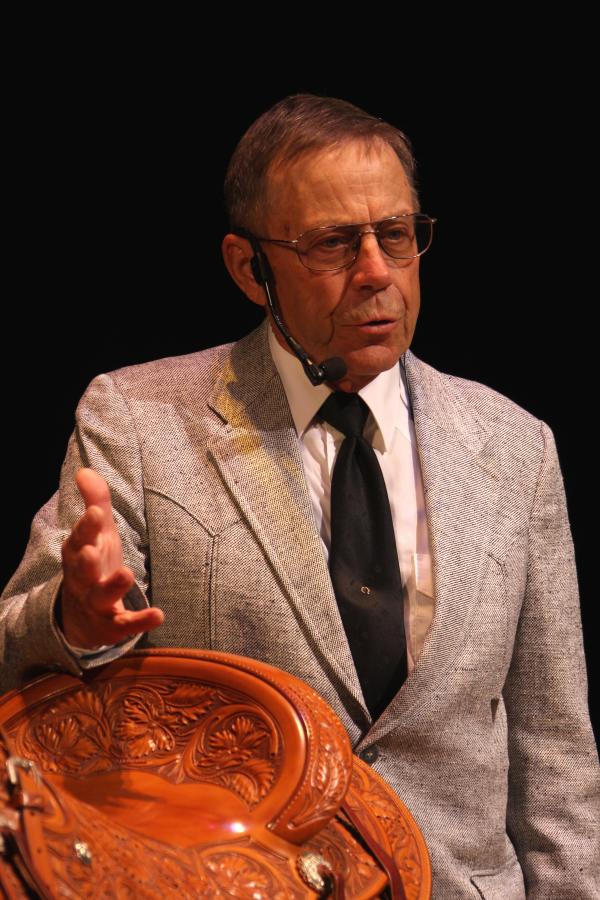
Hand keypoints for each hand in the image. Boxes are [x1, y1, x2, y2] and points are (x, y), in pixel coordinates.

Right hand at [59, 468, 163, 648]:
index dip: (86, 527)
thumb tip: (84, 470)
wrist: (81, 618)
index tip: (96, 512)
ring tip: (127, 574)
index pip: (79, 538)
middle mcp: (83, 580)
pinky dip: (140, 621)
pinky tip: (159, 615)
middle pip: (81, 570)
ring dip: (112, 587)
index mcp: (79, 554)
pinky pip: (125, 625)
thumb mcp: (97, 534)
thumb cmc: (95, 564)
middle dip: (85, 560)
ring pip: (100, 597)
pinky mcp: (112, 626)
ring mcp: (96, 604)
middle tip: (93, 550)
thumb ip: (95, 501)